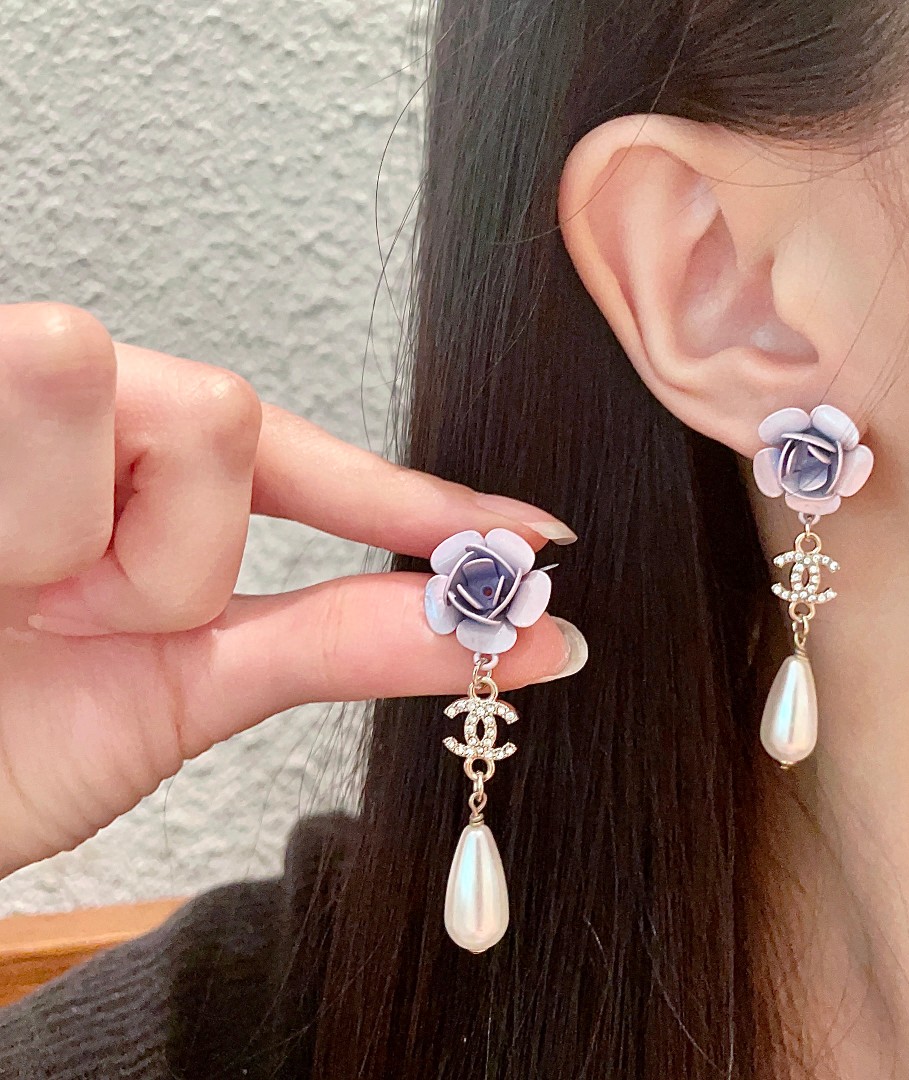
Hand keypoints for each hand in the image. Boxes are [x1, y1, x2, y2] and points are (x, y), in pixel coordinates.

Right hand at [0, 303, 582, 877]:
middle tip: (78, 613)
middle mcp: (64, 418)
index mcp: (126, 475)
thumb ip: (349, 640)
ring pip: (165, 401)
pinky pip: (64, 384)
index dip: (409, 498)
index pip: (297, 460)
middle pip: (223, 408)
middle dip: (177, 547)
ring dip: (105, 554)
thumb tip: (525, 633)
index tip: (533, 537)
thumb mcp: (183, 686)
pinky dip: (39, 525)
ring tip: (10, 601)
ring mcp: (6, 404)